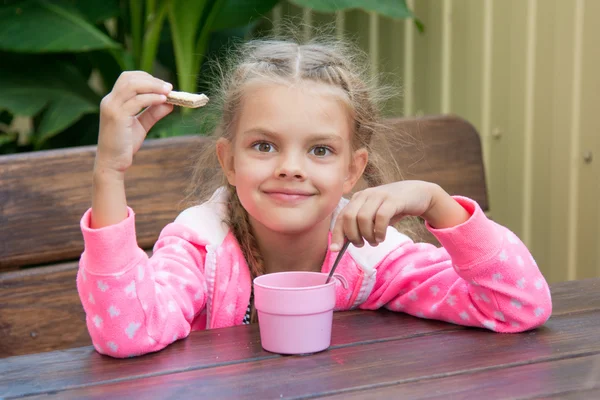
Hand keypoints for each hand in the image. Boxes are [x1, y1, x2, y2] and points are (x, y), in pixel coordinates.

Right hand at [95, 71, 173, 173]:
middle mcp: (110, 100)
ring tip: (168, 92)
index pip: (128, 78)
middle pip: (129, 78)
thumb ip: (153, 112)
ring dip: (153, 86)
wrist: (112, 163)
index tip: (164, 86)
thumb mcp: (141, 125)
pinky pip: (136, 101)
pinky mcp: (117, 116)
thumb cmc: (124, 145)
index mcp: (113, 100)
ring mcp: (111, 107)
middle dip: (152, 80)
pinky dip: (151, 98)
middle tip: (169, 87)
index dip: (147, 78)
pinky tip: (163, 101)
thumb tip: (170, 103)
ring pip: (132, 86)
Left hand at [330, 181, 469, 250]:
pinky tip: (382, 237)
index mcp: (357, 199)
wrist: (417, 194)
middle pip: (349, 217)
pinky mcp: (393, 200)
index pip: (341, 217)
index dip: (337, 234)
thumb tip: (341, 244)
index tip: (335, 250)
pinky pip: (381, 217)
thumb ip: (358, 226)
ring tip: (374, 241)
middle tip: (362, 244)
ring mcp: (379, 195)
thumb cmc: (392, 209)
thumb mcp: (373, 216)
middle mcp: (365, 195)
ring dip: (367, 235)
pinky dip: (379, 231)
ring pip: (363, 218)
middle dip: (353, 236)